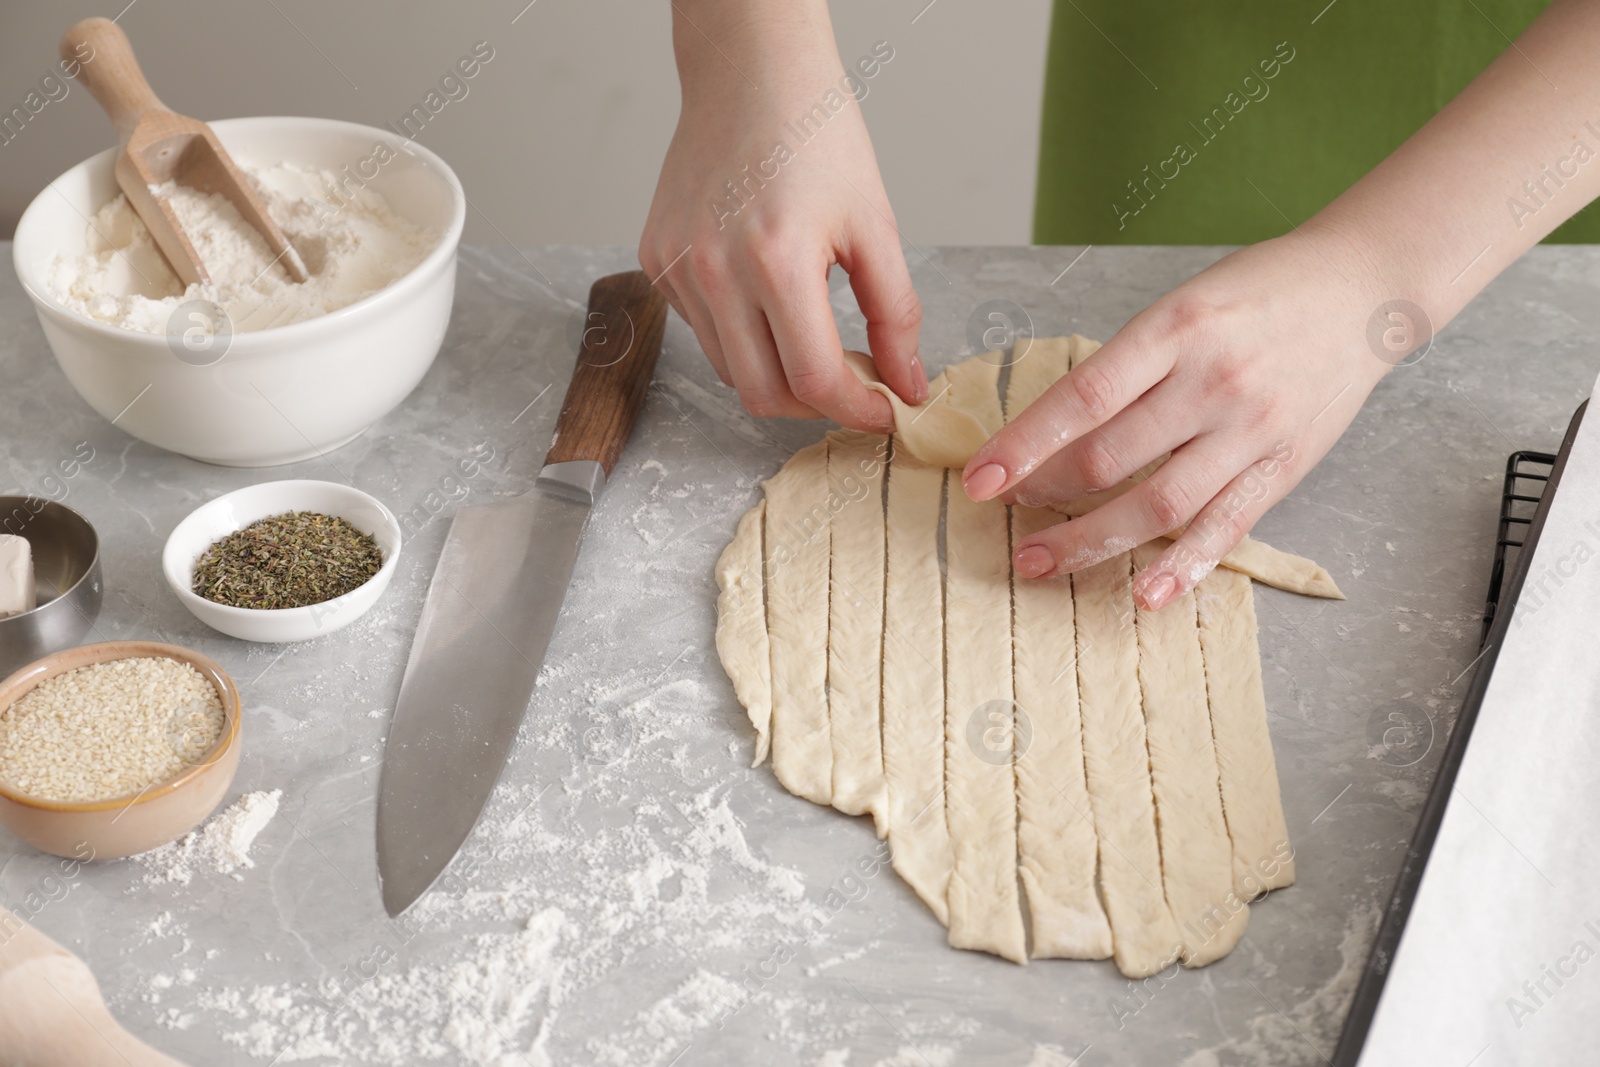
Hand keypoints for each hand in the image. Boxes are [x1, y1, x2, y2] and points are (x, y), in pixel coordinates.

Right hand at [639, 2, 926, 430]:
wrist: (750, 74)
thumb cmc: (816, 136)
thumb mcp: (876, 226)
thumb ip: (896, 314)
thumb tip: (907, 384)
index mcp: (777, 261)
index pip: (813, 380)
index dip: (855, 410)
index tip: (882, 410)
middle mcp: (715, 271)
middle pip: (763, 393)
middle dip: (815, 405)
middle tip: (853, 385)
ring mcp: (677, 268)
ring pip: (729, 369)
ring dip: (777, 371)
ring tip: (816, 338)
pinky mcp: (656, 260)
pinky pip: (703, 330)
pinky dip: (741, 334)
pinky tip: (767, 296)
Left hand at [961, 231, 1395, 609]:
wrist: (1361, 289)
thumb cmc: (1258, 293)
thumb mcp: (1182, 305)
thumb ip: (1127, 366)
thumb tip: (1052, 430)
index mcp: (1177, 330)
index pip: (1082, 397)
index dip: (1024, 443)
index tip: (978, 477)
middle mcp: (1213, 382)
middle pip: (1110, 458)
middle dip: (1043, 493)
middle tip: (1003, 513)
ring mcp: (1251, 431)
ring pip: (1158, 505)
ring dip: (1089, 541)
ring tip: (1037, 560)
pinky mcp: (1283, 468)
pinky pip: (1226, 528)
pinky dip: (1183, 568)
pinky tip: (1143, 595)